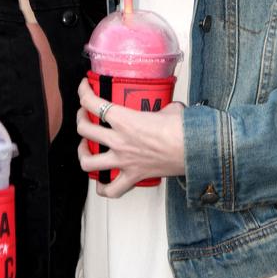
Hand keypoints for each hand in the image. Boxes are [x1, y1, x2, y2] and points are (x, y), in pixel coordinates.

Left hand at [76, 77, 184, 197]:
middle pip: (84, 129)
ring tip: (85, 147)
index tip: (84, 87)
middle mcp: (119, 140)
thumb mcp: (168, 108)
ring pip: (88, 161)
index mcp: (125, 119)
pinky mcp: (134, 176)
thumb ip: (160, 107)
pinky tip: (102, 181)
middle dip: (81, 119)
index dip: (83, 92)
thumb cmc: (185, 129)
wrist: (196, 150)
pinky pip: (112, 190)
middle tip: (85, 115)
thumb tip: (163, 110)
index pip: (92, 102)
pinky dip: (103, 188)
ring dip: (83, 153)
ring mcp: (124, 161)